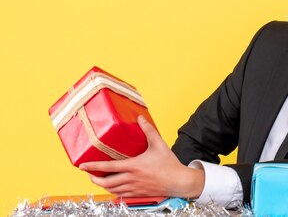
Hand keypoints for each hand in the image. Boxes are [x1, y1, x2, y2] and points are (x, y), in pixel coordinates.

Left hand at [79, 115, 203, 198]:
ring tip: (99, 180)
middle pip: (106, 182)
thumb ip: (148, 130)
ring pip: (112, 190)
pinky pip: (121, 195)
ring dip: (102, 185)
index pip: (108, 167)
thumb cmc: (169, 163)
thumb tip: (140, 118)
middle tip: (89, 174)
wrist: (178, 181)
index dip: (93, 166)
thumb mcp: (159, 144)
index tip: (82, 166)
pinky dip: (113, 192)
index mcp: (133, 166)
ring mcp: (134, 188)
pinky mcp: (138, 193)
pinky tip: (113, 188)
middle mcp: (131, 179)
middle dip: (94, 179)